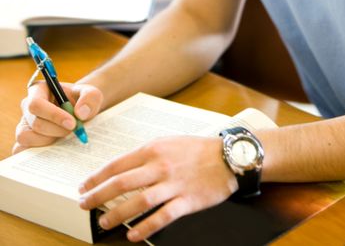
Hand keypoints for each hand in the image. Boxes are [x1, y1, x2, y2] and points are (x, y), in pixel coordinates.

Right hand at [13, 81, 102, 153]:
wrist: (80, 111)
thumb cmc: (81, 100)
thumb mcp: (91, 93)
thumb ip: (90, 98)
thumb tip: (80, 113)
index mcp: (38, 90)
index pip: (37, 104)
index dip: (53, 115)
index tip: (72, 123)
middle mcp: (28, 107)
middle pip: (35, 123)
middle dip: (56, 130)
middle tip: (73, 131)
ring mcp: (25, 124)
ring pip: (26, 137)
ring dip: (48, 141)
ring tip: (65, 137)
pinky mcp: (26, 140)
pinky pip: (22, 149)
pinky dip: (38, 153)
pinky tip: (56, 149)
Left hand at [78, 136, 237, 241]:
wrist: (228, 157)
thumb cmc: (197, 149)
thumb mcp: (168, 142)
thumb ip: (147, 154)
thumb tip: (123, 167)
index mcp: (153, 149)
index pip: (117, 164)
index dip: (97, 177)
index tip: (84, 186)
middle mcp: (160, 165)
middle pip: (121, 183)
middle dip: (98, 195)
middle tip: (84, 204)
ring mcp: (173, 184)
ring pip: (138, 201)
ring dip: (117, 214)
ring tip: (104, 221)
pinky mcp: (186, 201)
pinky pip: (162, 217)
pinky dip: (145, 227)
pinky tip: (133, 235)